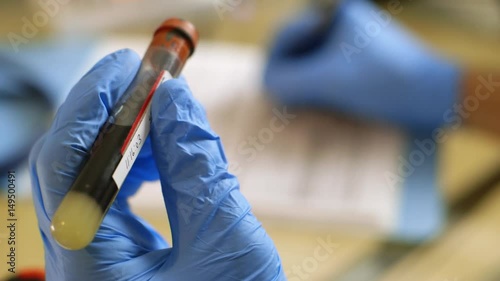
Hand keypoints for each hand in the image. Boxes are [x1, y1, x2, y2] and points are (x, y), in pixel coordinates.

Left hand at [30, 49, 284, 280]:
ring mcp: (87, 263)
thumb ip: (198, 168)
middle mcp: (76, 266)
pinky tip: (155, 159)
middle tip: (149, 83)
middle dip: (106, 115)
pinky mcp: (105, 257)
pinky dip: (127, 166)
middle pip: (66, 166)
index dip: (94, 104)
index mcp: (92, 269)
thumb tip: (174, 100)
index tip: (131, 66)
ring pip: (81, 178)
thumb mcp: (228, 244)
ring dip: (120, 140)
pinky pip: (100, 196)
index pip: (66, 163)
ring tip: (162, 123)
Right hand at [264, 0, 460, 130]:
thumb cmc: (382, 82)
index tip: (274, 89)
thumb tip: (267, 85)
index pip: (284, 35)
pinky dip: (318, 88)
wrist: (433, 96)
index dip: (274, 63)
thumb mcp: (328, 80)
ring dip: (303, 84)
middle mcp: (340, 21)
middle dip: (290, 74)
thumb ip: (287, 80)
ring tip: (304, 105)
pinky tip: (321, 105)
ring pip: (310, 63)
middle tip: (289, 100)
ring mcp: (350, 42)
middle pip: (296, 49)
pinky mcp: (358, 61)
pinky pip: (326, 72)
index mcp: (333, 12)